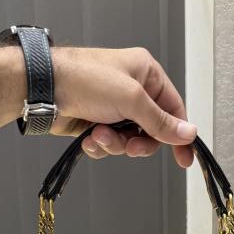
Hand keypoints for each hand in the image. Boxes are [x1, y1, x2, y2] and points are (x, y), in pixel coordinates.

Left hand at [49, 46, 194, 167]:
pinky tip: (89, 138)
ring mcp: (114, 108)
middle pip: (152, 131)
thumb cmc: (85, 79)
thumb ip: (161, 121)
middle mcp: (133, 90)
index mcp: (146, 74)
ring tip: (100, 134)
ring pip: (130, 141)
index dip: (179, 135)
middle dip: (139, 143)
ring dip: (116, 144)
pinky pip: (110, 144)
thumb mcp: (132, 99)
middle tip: (130, 147)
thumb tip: (188, 132)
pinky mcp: (98, 122)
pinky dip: (101, 145)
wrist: (44, 89)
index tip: (184, 158)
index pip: (173, 109)